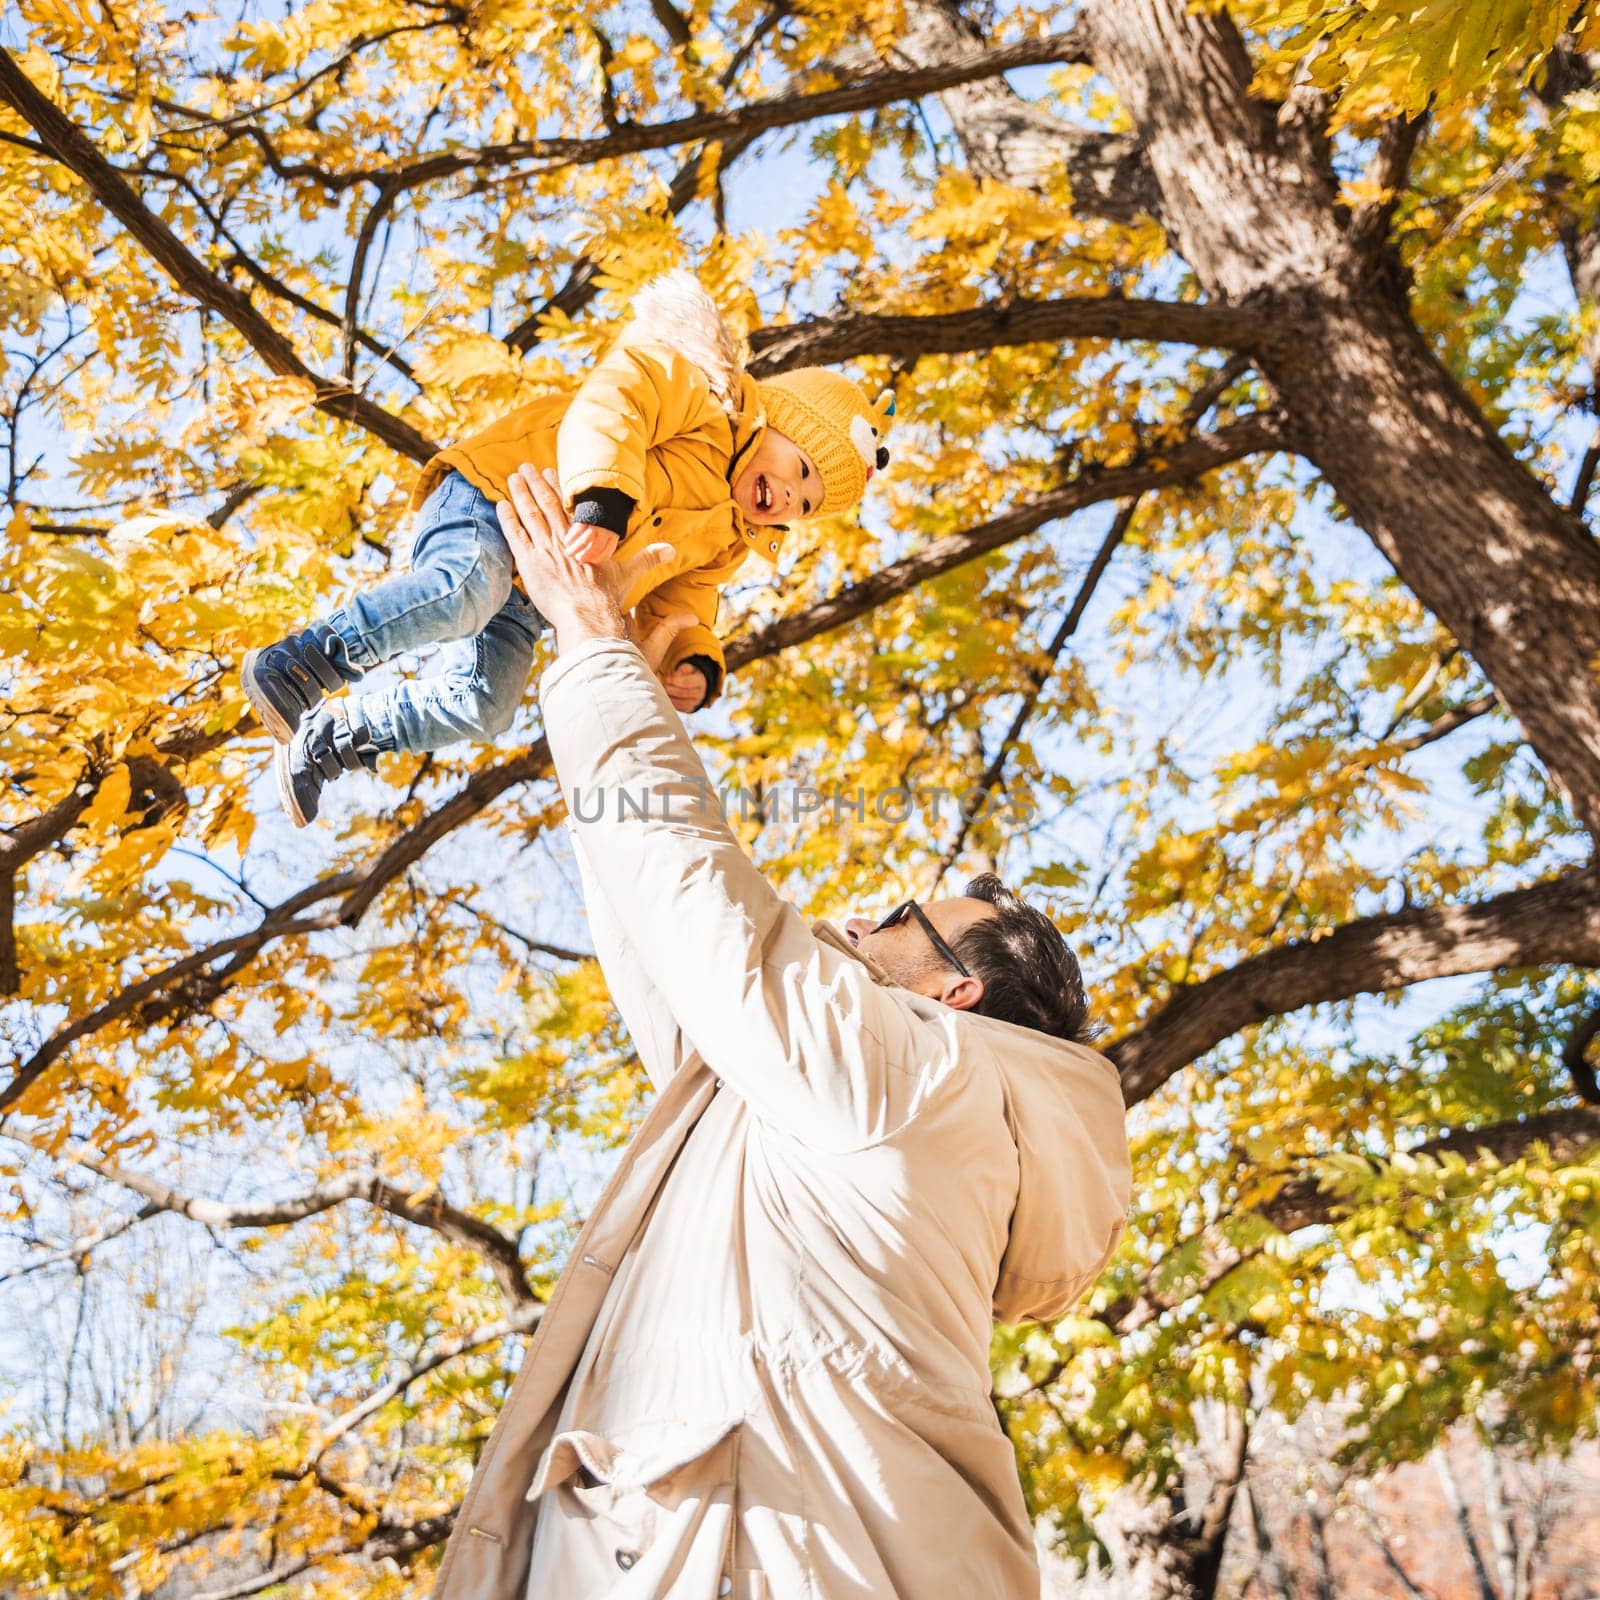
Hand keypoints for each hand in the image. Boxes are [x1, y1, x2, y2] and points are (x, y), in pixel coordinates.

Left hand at [498, 466, 669, 651]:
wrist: (587, 614)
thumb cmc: (606, 596)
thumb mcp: (629, 574)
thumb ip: (648, 558)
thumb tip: (672, 550)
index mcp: (583, 537)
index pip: (568, 506)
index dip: (558, 487)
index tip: (549, 472)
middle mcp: (562, 537)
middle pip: (546, 503)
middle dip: (535, 483)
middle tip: (526, 467)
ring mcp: (544, 548)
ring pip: (529, 513)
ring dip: (520, 493)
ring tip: (514, 478)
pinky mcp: (529, 562)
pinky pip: (515, 535)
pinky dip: (507, 518)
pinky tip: (502, 504)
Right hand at [563, 520, 620, 565]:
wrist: (607, 498)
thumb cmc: (606, 520)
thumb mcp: (611, 531)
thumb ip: (604, 543)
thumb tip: (590, 558)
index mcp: (613, 537)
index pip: (605, 554)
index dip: (596, 560)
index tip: (589, 561)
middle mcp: (605, 532)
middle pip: (595, 549)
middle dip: (584, 556)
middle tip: (578, 559)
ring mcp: (595, 524)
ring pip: (584, 541)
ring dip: (574, 549)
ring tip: (568, 553)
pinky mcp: (586, 517)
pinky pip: (577, 530)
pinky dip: (571, 537)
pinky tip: (567, 541)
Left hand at [661, 661, 707, 714]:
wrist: (697, 685)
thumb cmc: (690, 675)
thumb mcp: (688, 668)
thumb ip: (682, 670)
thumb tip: (674, 677)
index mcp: (700, 681)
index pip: (688, 682)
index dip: (676, 681)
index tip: (667, 679)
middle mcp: (700, 693)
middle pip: (684, 693)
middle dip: (671, 689)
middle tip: (663, 686)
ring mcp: (696, 702)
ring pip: (682, 703)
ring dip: (671, 698)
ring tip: (664, 692)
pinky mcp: (690, 709)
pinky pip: (680, 708)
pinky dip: (672, 703)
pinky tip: (667, 698)